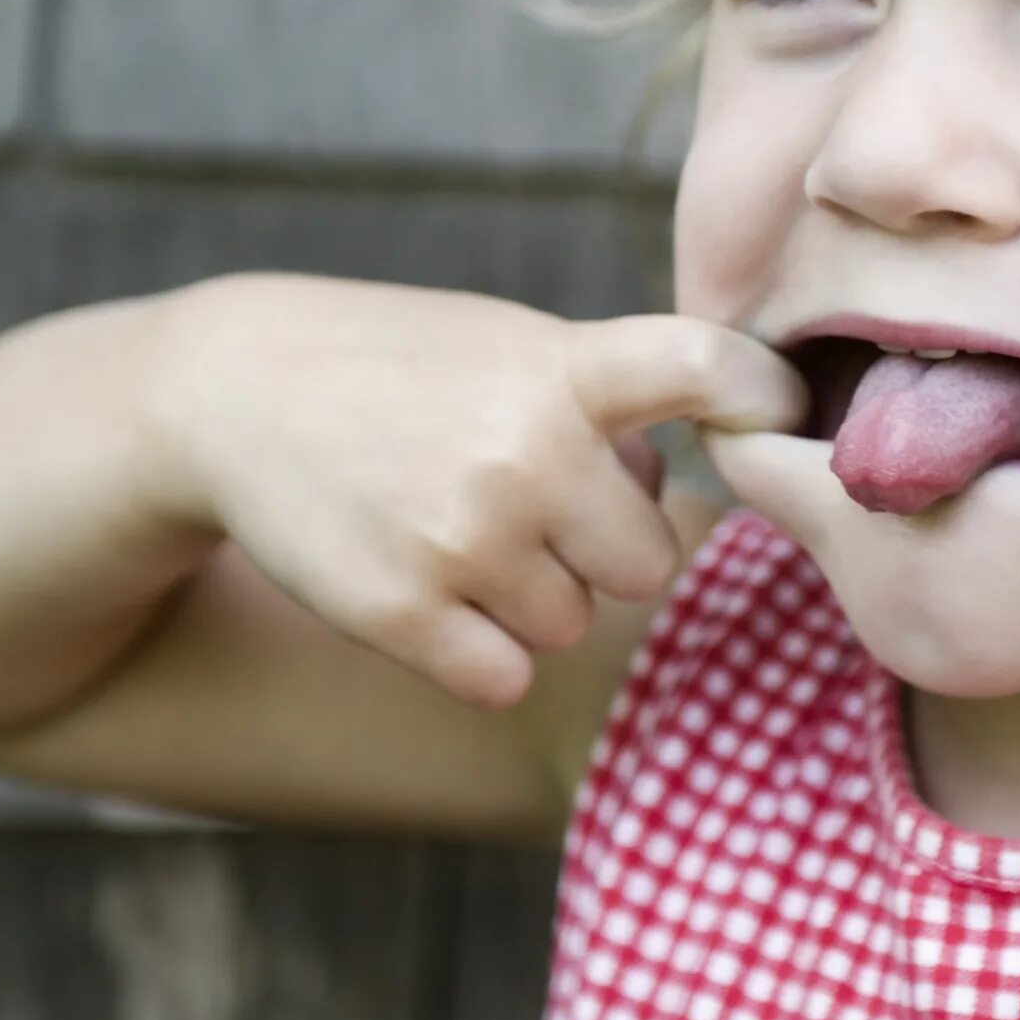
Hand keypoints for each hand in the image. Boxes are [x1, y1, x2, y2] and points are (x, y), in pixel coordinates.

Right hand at [143, 276, 803, 707]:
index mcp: (564, 366)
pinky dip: (477, 651)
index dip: (764, 400)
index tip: (784, 416)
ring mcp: (463, 538)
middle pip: (646, 562)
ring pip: (570, 623)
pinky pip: (503, 677)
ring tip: (458, 528)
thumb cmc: (407, 370)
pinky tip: (430, 588)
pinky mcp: (401, 613)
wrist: (234, 392)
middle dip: (599, 547)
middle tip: (529, 504)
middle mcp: (525, 452)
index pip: (707, 368)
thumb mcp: (511, 343)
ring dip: (530, 596)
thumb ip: (611, 400)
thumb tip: (699, 489)